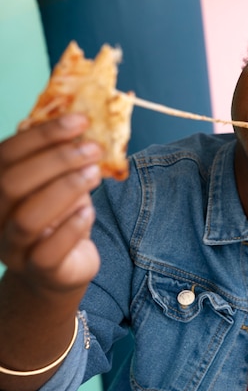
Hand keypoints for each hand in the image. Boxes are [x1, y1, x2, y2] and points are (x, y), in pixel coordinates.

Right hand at [0, 115, 101, 292]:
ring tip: (95, 174)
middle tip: (93, 148)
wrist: (60, 270)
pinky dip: (72, 228)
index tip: (80, 120)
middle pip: (12, 183)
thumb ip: (60, 159)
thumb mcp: (60, 185)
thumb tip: (78, 120)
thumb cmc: (60, 219)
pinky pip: (48, 251)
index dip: (42, 135)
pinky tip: (89, 211)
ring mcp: (12, 248)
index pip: (6, 155)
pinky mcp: (38, 271)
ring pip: (28, 218)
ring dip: (66, 189)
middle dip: (57, 160)